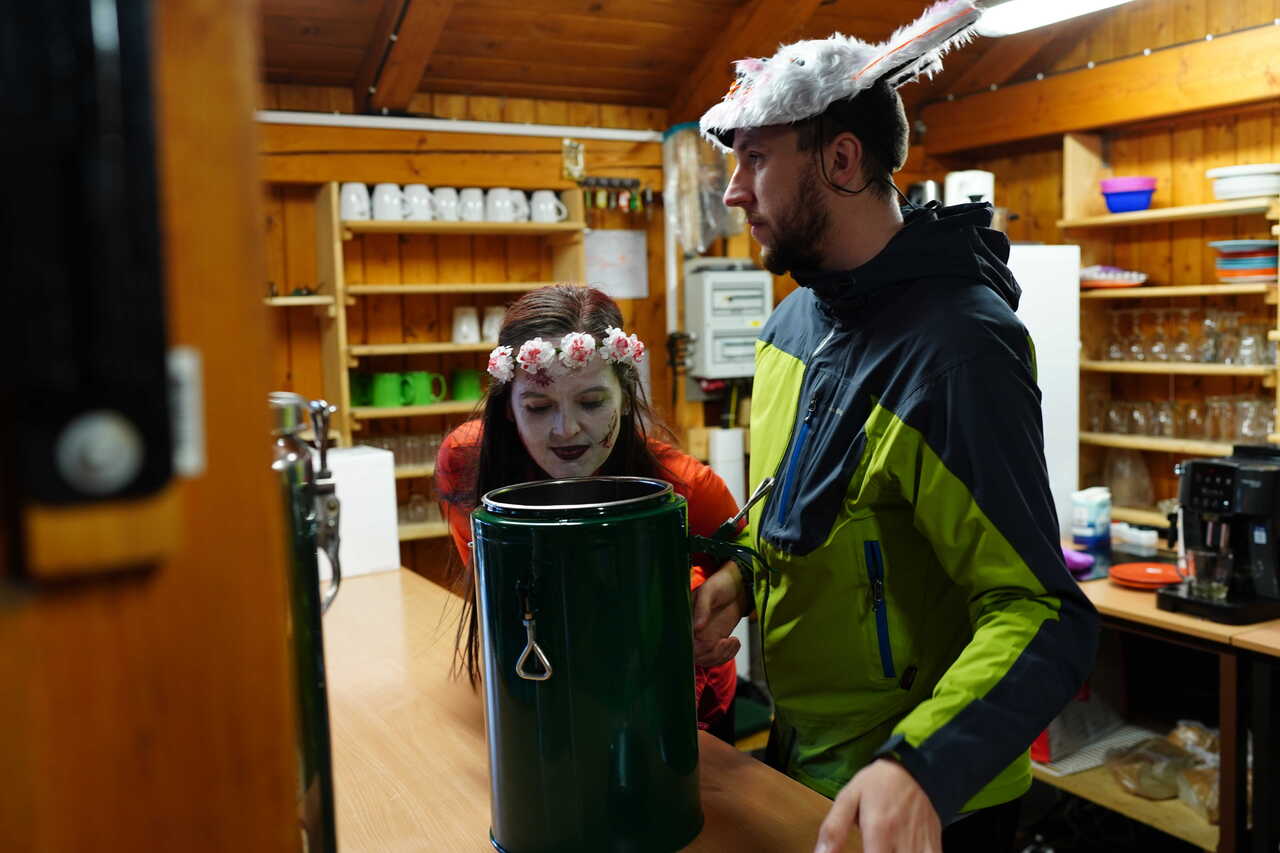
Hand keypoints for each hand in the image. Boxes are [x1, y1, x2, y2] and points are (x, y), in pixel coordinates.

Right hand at [691, 560, 745, 666]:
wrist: (736, 587)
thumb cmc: (720, 584)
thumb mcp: (709, 592)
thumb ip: (702, 608)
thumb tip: (696, 628)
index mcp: (685, 618)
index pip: (682, 641)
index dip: (694, 649)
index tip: (710, 644)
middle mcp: (692, 631)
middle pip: (695, 655)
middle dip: (712, 654)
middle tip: (725, 641)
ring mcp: (704, 637)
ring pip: (707, 660)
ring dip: (722, 656)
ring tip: (733, 641)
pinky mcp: (715, 641)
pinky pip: (717, 657)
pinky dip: (728, 655)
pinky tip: (735, 642)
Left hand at [814, 759, 939, 852]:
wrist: (917, 768)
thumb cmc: (879, 783)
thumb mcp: (849, 797)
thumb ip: (833, 829)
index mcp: (879, 831)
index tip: (862, 850)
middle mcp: (903, 843)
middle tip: (871, 848)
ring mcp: (922, 846)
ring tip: (882, 848)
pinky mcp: (935, 845)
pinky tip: (902, 850)